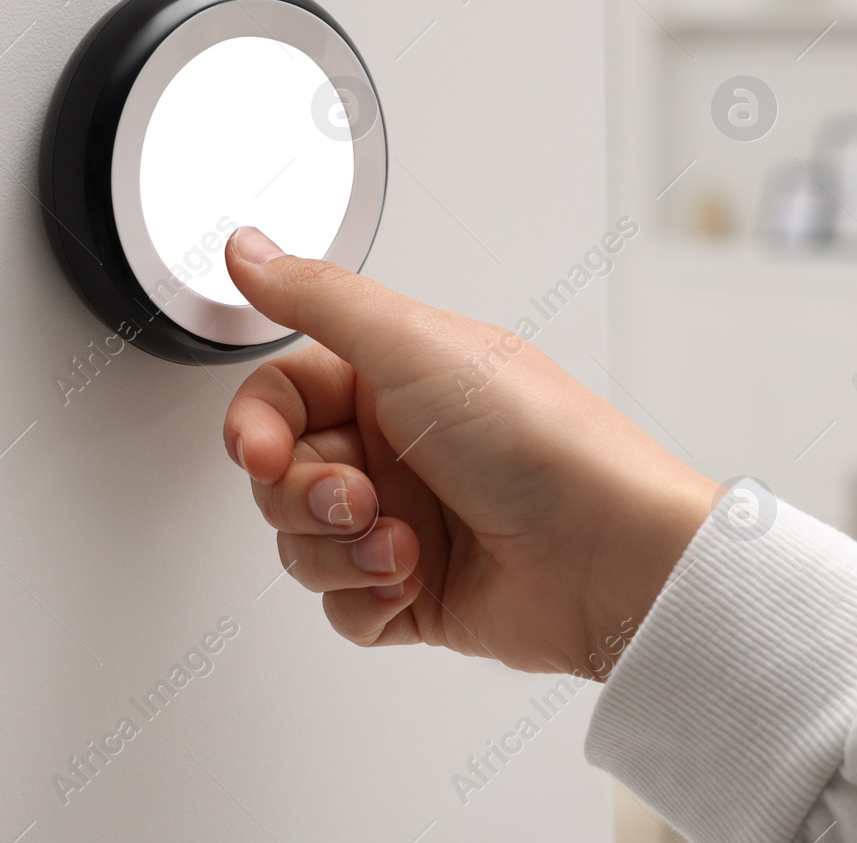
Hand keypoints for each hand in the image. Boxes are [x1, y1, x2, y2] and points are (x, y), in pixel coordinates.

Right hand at [220, 227, 716, 676]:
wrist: (610, 555)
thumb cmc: (540, 441)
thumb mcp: (414, 346)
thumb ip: (316, 298)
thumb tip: (246, 248)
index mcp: (393, 378)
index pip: (280, 397)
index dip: (257, 427)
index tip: (262, 451)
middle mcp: (397, 447)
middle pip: (281, 479)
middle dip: (308, 496)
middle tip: (360, 496)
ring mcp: (405, 522)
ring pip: (303, 547)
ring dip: (340, 552)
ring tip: (403, 543)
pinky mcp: (417, 592)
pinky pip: (343, 608)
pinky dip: (368, 599)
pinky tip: (414, 579)